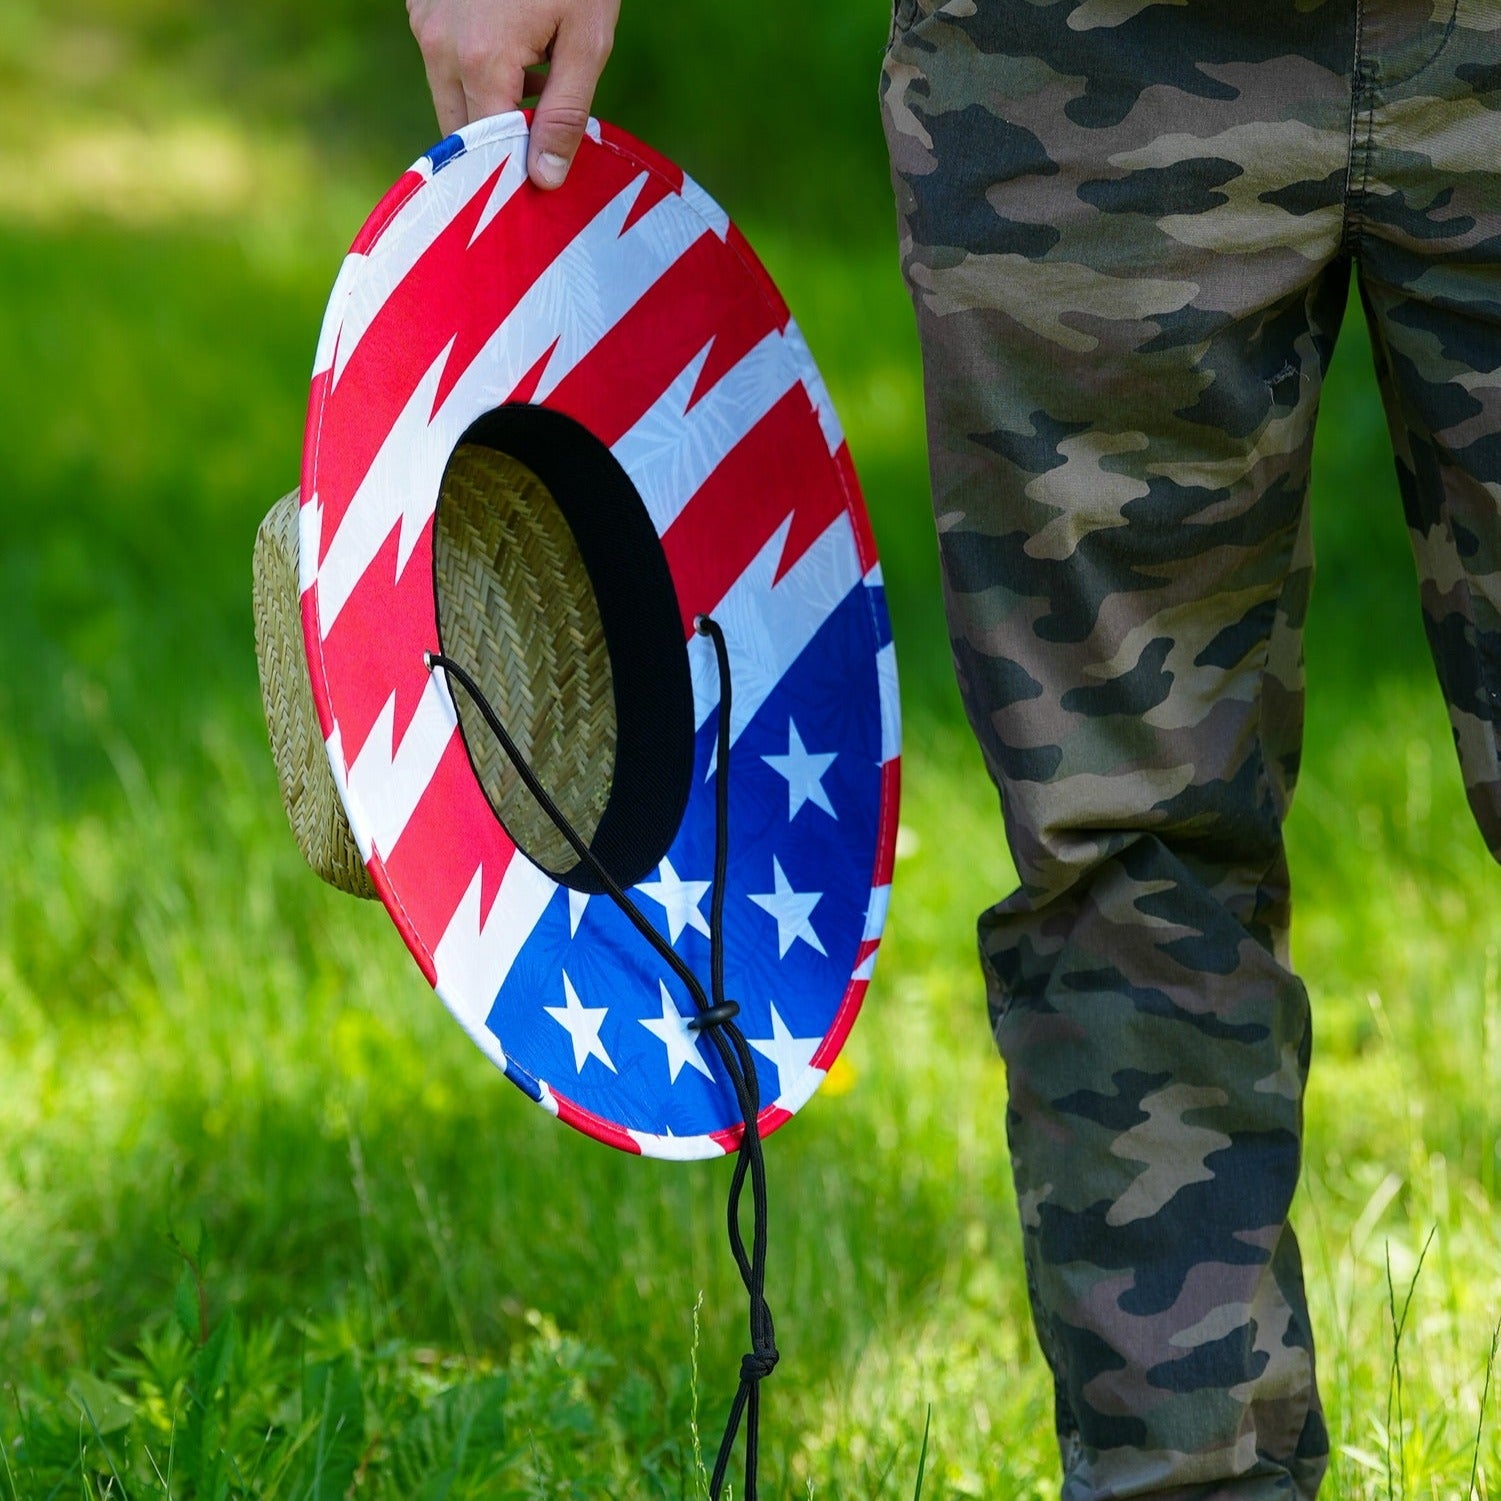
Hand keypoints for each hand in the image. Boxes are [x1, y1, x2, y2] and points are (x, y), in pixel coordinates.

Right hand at [408, 0, 619, 189]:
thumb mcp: (586, 40)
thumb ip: (565, 114)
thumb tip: (545, 178)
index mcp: (480, 61)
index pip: (486, 150)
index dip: (512, 169)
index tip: (540, 179)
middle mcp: (439, 46)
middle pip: (461, 129)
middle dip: (499, 140)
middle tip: (544, 129)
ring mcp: (424, 22)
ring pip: (450, 95)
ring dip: (489, 102)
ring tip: (540, 73)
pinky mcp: (422, 4)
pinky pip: (444, 59)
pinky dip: (476, 68)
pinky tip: (518, 44)